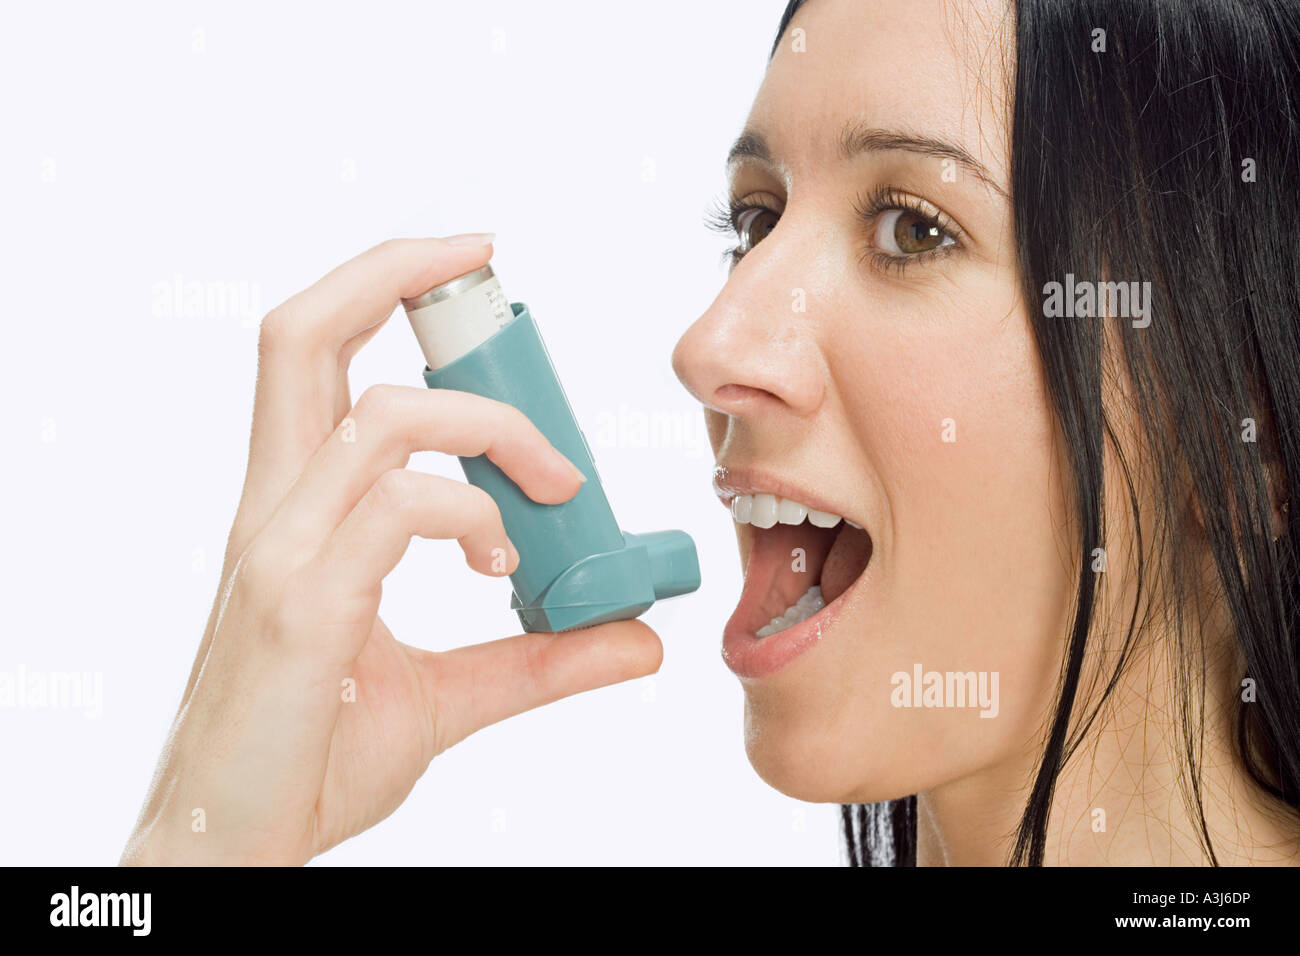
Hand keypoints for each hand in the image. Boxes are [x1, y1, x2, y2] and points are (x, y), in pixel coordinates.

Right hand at [121, 237, 662, 864]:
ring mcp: (279, 550)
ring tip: (551, 494)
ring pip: (382, 418)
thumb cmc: (312, 757)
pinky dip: (470, 514)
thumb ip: (538, 659)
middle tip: (484, 260)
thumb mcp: (445, 698)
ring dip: (490, 429)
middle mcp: (273, 508)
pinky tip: (502, 566)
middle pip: (303, 333)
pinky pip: (397, 508)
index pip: (313, 354)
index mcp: (292, 507)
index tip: (473, 274)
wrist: (232, 842)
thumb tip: (636, 637)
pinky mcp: (298, 603)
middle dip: (394, 270)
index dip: (382, 287)